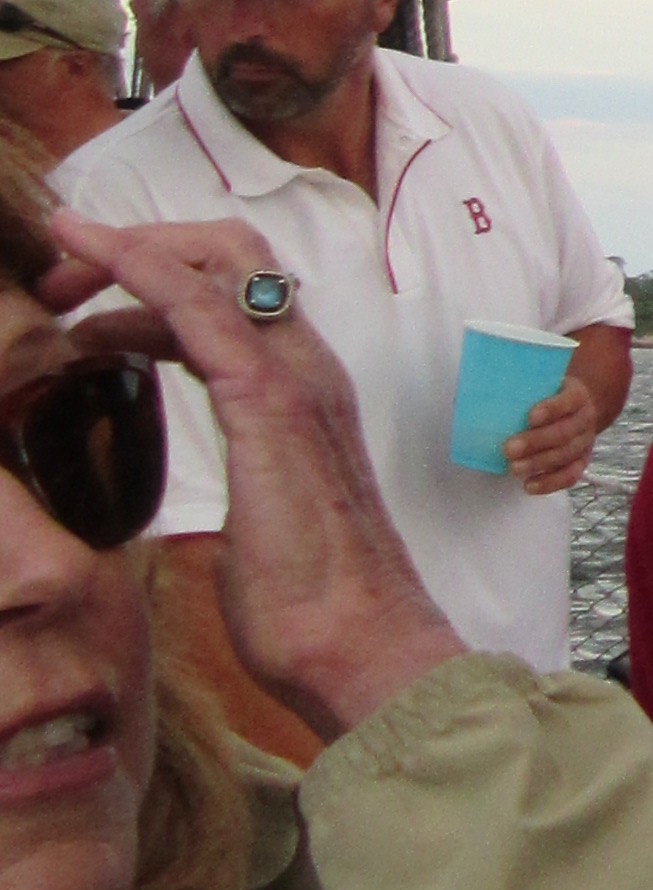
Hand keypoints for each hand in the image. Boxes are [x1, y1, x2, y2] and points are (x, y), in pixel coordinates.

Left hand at [47, 209, 461, 743]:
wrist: (355, 644)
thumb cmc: (310, 605)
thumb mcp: (260, 521)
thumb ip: (240, 485)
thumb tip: (197, 505)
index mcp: (304, 393)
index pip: (235, 294)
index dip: (157, 278)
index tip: (85, 302)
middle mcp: (308, 368)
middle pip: (230, 252)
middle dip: (142, 245)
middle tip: (65, 281)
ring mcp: (296, 378)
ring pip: (219, 261)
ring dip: (130, 250)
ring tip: (61, 274)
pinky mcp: (268, 402)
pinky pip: (200, 306)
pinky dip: (143, 268)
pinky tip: (97, 261)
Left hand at [502, 376, 605, 496]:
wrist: (578, 410)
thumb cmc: (550, 396)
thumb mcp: (543, 384)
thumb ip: (520, 388)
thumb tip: (477, 394)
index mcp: (577, 395)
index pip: (568, 401)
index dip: (551, 409)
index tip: (530, 417)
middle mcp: (584, 419)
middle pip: (564, 432)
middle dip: (536, 442)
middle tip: (509, 449)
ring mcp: (584, 442)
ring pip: (565, 456)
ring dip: (538, 464)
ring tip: (513, 468)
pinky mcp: (581, 462)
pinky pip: (569, 476)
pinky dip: (550, 483)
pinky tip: (529, 486)